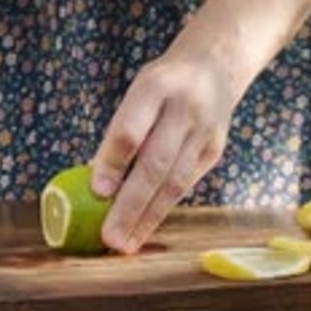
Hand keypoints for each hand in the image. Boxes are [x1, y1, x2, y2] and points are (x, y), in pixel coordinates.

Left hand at [90, 29, 235, 253]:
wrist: (214, 67)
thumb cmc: (162, 86)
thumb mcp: (138, 92)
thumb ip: (122, 130)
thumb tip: (96, 184)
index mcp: (155, 86)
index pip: (131, 129)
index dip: (113, 161)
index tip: (97, 191)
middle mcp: (184, 109)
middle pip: (155, 163)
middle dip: (130, 205)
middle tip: (109, 237)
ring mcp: (204, 132)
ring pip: (174, 182)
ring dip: (148, 218)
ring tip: (126, 243)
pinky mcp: (215, 150)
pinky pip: (185, 184)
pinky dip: (163, 208)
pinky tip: (146, 228)